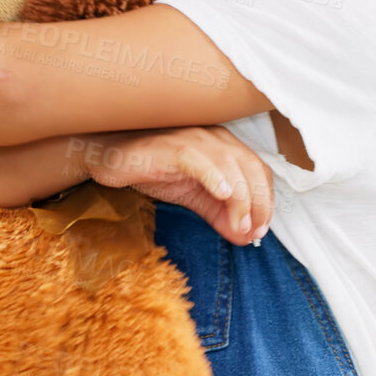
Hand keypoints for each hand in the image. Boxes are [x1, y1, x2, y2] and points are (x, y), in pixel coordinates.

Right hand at [78, 127, 273, 246]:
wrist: (110, 157)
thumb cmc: (152, 170)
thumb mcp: (193, 197)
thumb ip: (220, 214)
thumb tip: (245, 237)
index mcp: (224, 147)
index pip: (259, 170)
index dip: (266, 200)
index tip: (261, 230)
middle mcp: (214, 138)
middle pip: (251, 167)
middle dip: (259, 203)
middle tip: (253, 232)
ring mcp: (194, 140)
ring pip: (230, 165)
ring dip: (241, 199)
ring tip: (238, 225)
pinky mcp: (172, 147)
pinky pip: (199, 160)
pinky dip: (215, 176)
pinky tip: (222, 194)